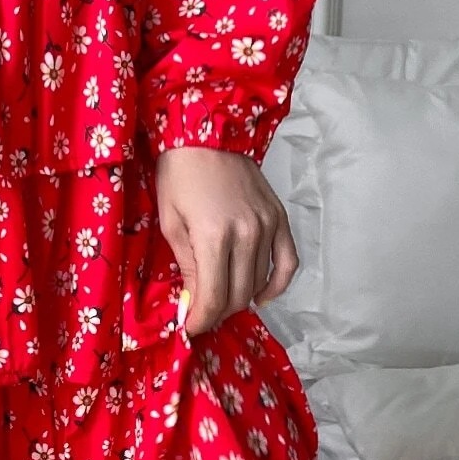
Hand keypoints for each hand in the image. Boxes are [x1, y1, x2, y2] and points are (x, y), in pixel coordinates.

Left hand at [154, 145, 298, 332]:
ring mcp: (267, 226)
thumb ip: (186, 265)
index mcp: (214, 236)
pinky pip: (288, 262)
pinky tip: (260, 294)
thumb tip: (193, 300)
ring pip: (260, 282)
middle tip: (203, 312)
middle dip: (218, 312)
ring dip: (241, 298)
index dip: (201, 320)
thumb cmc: (179, 174)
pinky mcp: (279, 218)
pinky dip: (277, 285)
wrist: (206, 132)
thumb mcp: (170, 221)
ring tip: (223, 298)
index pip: (214, 297)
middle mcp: (246, 234)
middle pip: (238, 295)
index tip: (191, 327)